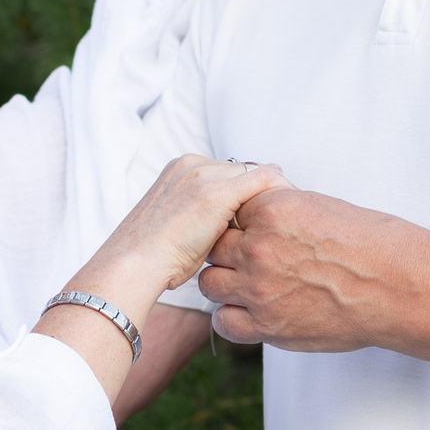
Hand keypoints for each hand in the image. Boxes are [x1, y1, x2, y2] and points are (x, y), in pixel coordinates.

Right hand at [40, 158, 290, 403]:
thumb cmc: (154, 260)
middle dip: (266, 191)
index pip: (227, 173)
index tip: (271, 211)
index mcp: (180, 169)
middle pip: (243, 171)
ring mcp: (204, 175)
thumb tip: (232, 232)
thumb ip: (203, 221)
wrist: (133, 264)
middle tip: (292, 213)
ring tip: (296, 217)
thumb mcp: (180, 231)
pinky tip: (293, 213)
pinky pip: (263, 180)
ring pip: (256, 175)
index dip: (249, 192)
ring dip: (277, 194)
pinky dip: (281, 192)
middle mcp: (192, 164)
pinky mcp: (218, 191)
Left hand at [197, 188, 417, 350]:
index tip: (253, 232)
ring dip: (226, 284)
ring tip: (251, 285)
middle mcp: (258, 249)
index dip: (239, 224)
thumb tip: (256, 213)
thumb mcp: (319, 207)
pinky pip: (224, 322)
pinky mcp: (267, 326)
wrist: (396, 286)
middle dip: (228, 252)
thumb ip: (279, 211)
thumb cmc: (369, 243)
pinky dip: (233, 318)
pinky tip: (252, 312)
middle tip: (251, 260)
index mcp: (271, 210)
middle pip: (213, 247)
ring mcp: (258, 290)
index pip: (228, 212)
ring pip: (210, 283)